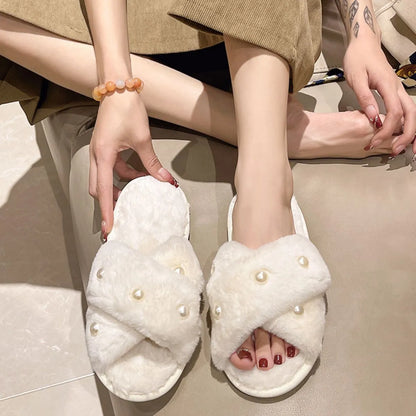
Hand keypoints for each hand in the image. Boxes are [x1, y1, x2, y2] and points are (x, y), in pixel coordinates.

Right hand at [89, 91, 174, 239]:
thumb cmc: (127, 110)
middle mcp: (96, 156)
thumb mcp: (142, 139)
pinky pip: (112, 168)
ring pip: (105, 179)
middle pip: (99, 188)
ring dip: (120, 187)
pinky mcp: (105, 148)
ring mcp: (99, 152)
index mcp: (103, 156)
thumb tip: (164, 180)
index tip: (108, 229)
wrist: (118, 88)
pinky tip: (139, 175)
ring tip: (138, 192)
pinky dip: (124, 174)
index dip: (107, 212)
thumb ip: (151, 162)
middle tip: (123, 215)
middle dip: (110, 202)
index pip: (103, 192)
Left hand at [343, 38, 415, 154]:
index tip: (375, 142)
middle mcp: (398, 88)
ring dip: (412, 131)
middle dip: (407, 135)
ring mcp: (398, 90)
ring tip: (407, 148)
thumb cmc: (358, 59)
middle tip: (397, 151)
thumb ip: (365, 97)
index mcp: (388, 85)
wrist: (363, 44)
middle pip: (411, 114)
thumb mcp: (356, 77)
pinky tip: (403, 135)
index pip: (395, 112)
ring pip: (413, 113)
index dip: (387, 130)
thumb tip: (373, 118)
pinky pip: (406, 110)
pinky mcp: (395, 92)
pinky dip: (408, 124)